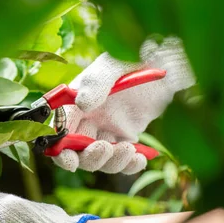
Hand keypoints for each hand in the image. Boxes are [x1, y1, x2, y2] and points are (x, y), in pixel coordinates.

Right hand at [53, 38, 194, 173]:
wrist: (163, 61)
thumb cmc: (132, 57)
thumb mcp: (113, 65)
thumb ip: (96, 83)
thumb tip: (82, 104)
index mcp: (76, 102)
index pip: (60, 129)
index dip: (59, 148)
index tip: (68, 159)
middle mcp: (87, 118)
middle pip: (77, 150)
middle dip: (88, 157)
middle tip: (104, 149)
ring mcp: (107, 129)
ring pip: (100, 158)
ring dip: (111, 162)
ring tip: (128, 150)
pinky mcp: (126, 136)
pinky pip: (122, 159)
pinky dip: (129, 165)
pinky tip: (139, 159)